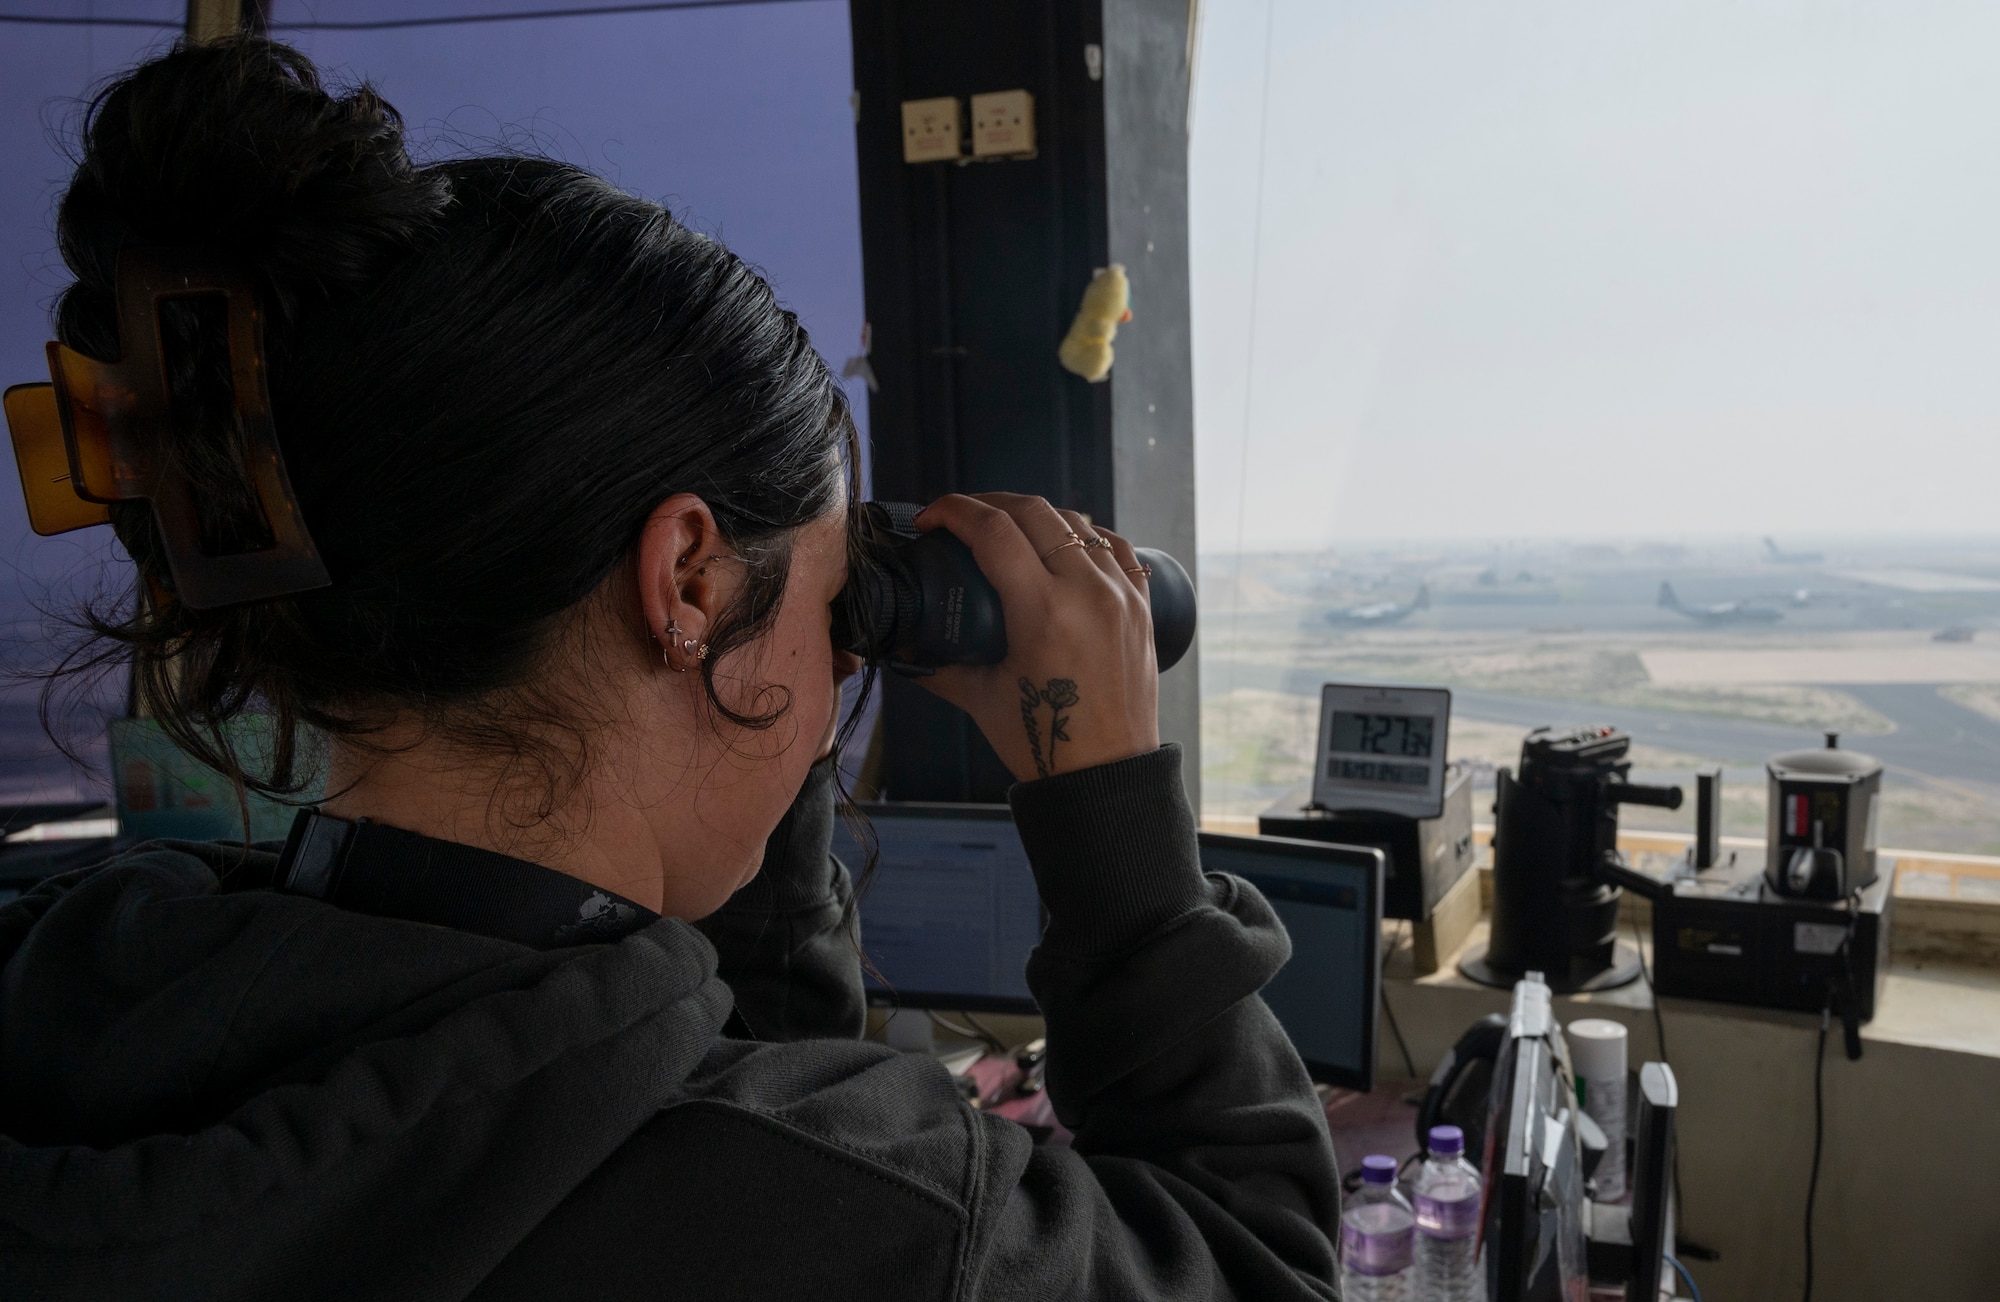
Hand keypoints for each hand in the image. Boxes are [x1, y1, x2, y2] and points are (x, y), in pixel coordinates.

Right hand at [911, 493, 1159, 781]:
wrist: (1107, 777)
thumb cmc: (1044, 743)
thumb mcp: (980, 698)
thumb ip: (937, 664)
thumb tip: (900, 646)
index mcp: (1044, 612)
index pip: (993, 531)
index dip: (954, 511)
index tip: (931, 519)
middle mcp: (1087, 592)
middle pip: (1033, 511)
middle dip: (988, 503)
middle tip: (960, 518)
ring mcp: (1120, 595)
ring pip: (1076, 522)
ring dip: (1035, 516)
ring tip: (1007, 529)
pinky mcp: (1141, 606)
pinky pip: (1115, 548)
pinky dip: (1086, 536)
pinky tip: (1063, 544)